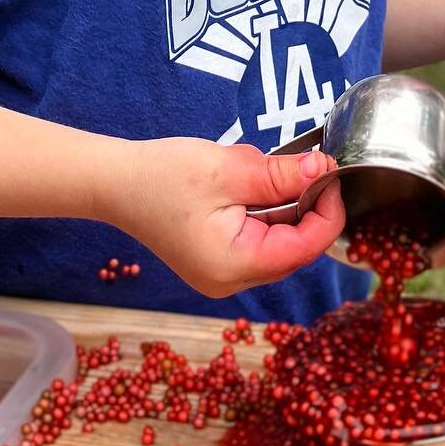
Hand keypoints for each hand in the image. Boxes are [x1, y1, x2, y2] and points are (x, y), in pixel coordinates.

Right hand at [117, 139, 344, 299]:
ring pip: (278, 243)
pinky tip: (247, 187)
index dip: (328, 210)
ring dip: (283, 207)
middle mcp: (230, 281)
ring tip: (260, 172)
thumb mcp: (228, 169)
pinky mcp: (216, 262)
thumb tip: (324, 170)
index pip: (305, 247)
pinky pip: (257, 241)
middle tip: (303, 164)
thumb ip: (281, 175)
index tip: (331, 172)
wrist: (113, 183)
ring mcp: (222, 275)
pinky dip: (264, 213)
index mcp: (234, 265)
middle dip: (305, 206)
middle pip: (294, 248)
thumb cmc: (161, 175)